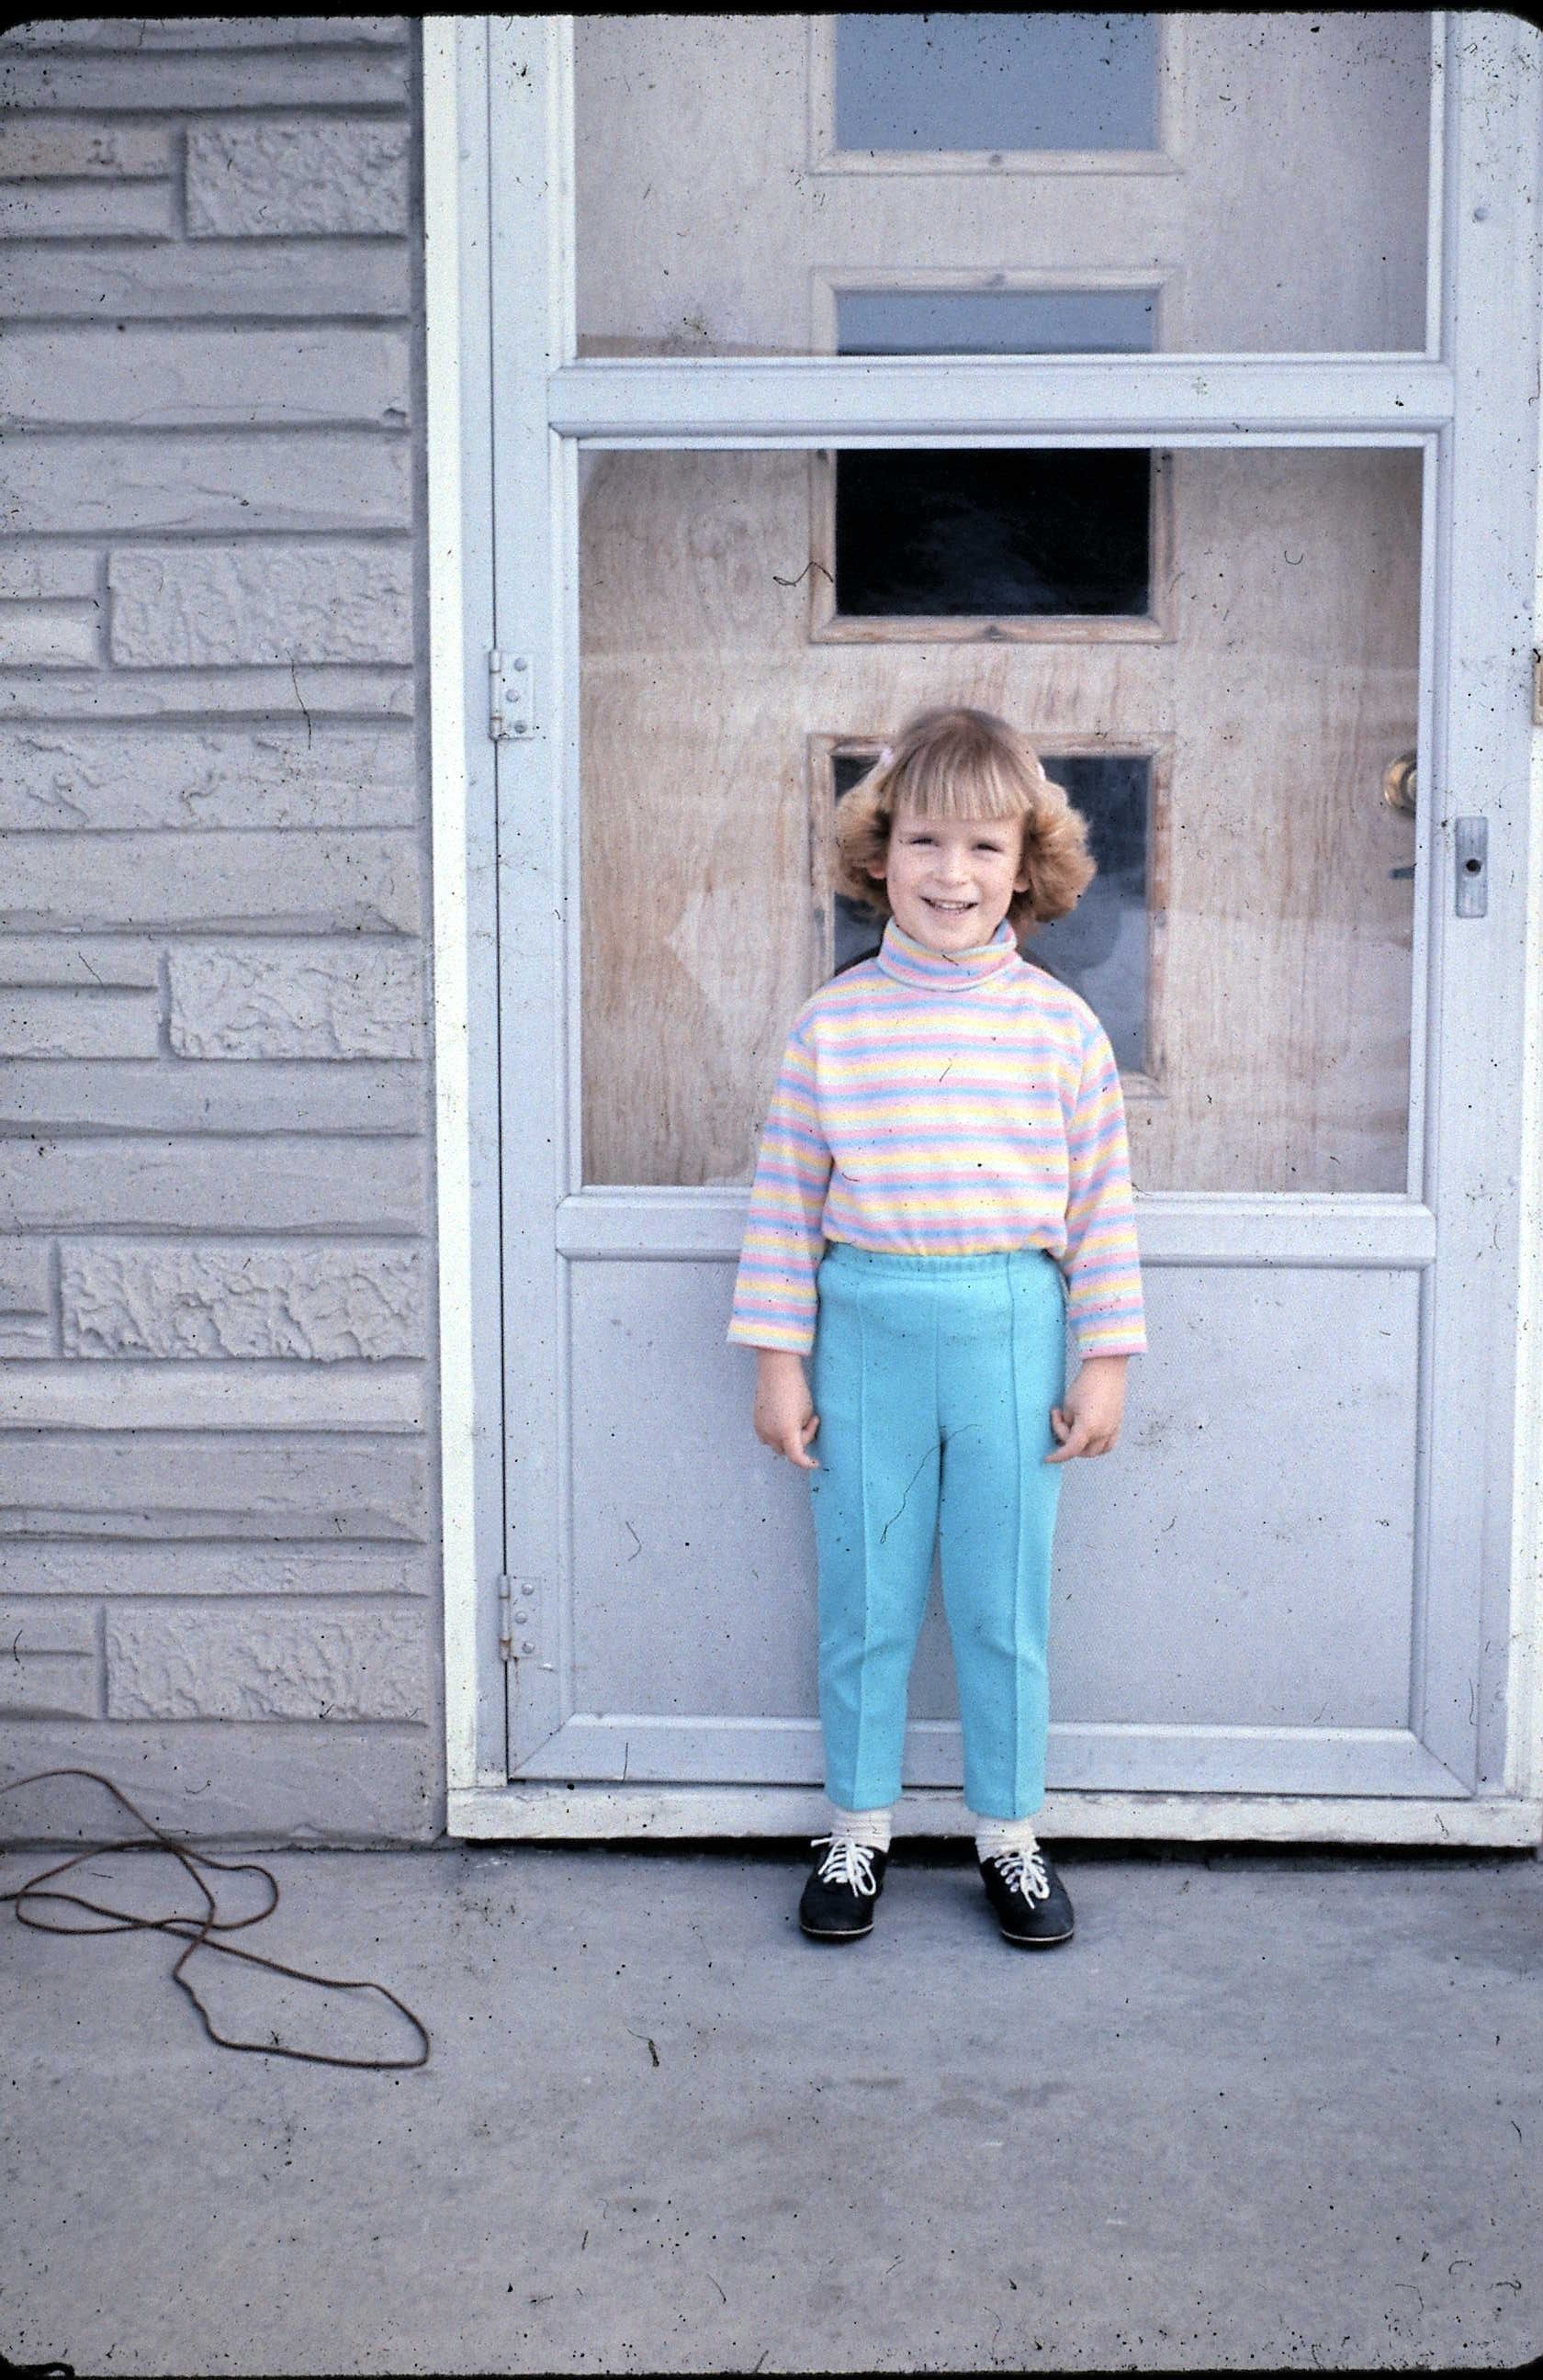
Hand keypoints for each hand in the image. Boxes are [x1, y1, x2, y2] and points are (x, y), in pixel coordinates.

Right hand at [753, 1348, 820, 1469]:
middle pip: (787, 1450)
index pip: (796, 1458)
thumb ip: (805, 1430)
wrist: (776, 1372)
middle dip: (799, 1442)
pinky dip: (775, 1434)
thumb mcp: (808, 1412)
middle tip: (808, 1422)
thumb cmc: (796, 1390)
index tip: (815, 1463)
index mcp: (787, 1432)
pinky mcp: (756, 1421)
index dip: (807, 1463)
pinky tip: (782, 1419)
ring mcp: (761, 1428)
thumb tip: (799, 1437)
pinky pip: (766, 1436)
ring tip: (794, 1419)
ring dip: (786, 1439)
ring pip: (776, 1444)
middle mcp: (771, 1434)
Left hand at [1046, 1353, 1127, 1462]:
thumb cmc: (1086, 1384)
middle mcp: (1103, 1432)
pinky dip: (1098, 1444)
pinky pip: (1108, 1443)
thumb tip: (1068, 1431)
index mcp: (1088, 1428)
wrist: (1107, 1369)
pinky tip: (1089, 1434)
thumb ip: (1067, 1423)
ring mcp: (1113, 1429)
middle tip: (1060, 1423)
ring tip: (1074, 1430)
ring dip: (1084, 1447)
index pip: (1071, 1450)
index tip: (1047, 1458)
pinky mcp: (1118, 1423)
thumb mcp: (1069, 1405)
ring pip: (1098, 1450)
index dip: (1057, 1456)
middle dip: (1069, 1444)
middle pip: (1083, 1452)